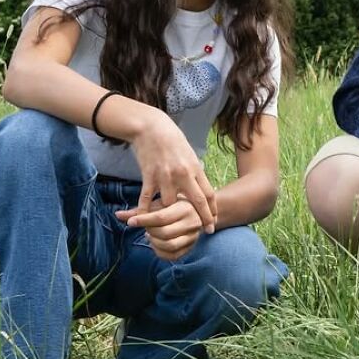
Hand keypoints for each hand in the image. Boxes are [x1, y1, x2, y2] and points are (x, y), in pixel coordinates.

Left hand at [118, 197, 202, 260]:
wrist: (197, 211)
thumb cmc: (173, 205)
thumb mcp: (158, 204)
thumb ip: (139, 210)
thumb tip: (117, 215)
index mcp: (185, 208)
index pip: (161, 217)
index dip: (143, 221)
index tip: (131, 222)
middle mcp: (192, 222)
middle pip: (164, 233)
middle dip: (150, 231)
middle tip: (146, 227)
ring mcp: (193, 236)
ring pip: (169, 245)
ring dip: (154, 242)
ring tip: (151, 234)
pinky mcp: (191, 247)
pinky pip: (173, 256)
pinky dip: (160, 251)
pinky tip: (156, 243)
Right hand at [128, 109, 217, 233]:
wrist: (151, 127)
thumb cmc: (172, 140)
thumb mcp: (189, 155)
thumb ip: (195, 172)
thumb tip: (201, 188)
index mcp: (195, 168)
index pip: (209, 193)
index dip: (213, 209)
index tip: (215, 221)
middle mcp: (183, 174)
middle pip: (196, 202)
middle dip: (203, 218)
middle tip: (207, 231)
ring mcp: (165, 176)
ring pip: (169, 205)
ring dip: (169, 216)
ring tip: (169, 226)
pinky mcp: (148, 177)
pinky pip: (146, 200)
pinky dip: (144, 211)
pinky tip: (143, 220)